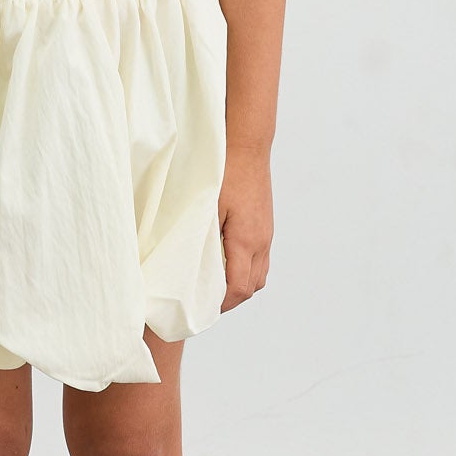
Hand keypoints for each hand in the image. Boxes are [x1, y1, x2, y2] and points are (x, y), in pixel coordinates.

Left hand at [217, 146, 272, 312]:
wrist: (248, 147)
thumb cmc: (225, 173)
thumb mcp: (206, 207)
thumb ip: (201, 238)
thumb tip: (188, 265)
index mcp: (246, 240)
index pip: (238, 288)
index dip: (221, 305)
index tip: (202, 308)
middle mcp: (261, 242)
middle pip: (252, 287)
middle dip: (230, 300)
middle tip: (204, 302)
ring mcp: (267, 235)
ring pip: (259, 276)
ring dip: (240, 286)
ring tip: (215, 287)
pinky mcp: (266, 228)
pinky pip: (260, 261)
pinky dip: (246, 271)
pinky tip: (226, 264)